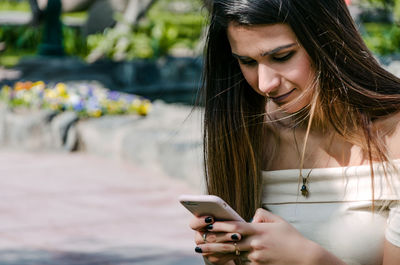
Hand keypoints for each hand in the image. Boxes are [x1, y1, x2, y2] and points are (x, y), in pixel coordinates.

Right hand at [190, 215, 242, 264]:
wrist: (225, 245)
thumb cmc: (223, 226)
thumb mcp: (221, 220)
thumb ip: (220, 215)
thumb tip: (229, 213)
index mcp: (197, 226)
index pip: (194, 224)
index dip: (200, 221)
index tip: (211, 218)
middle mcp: (198, 238)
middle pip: (208, 236)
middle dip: (222, 233)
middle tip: (233, 231)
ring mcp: (204, 250)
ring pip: (215, 247)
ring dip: (227, 241)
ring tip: (238, 236)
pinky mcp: (212, 258)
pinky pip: (221, 256)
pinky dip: (230, 251)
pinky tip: (238, 246)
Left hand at [197, 208, 316, 264]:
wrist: (305, 258)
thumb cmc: (291, 238)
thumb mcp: (278, 221)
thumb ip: (262, 215)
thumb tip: (249, 217)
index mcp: (258, 230)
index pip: (234, 226)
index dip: (219, 224)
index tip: (207, 223)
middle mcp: (255, 244)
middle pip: (229, 242)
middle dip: (211, 242)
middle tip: (198, 241)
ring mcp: (256, 257)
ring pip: (232, 255)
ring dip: (216, 253)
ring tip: (203, 252)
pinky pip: (242, 264)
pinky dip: (230, 262)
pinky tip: (218, 261)